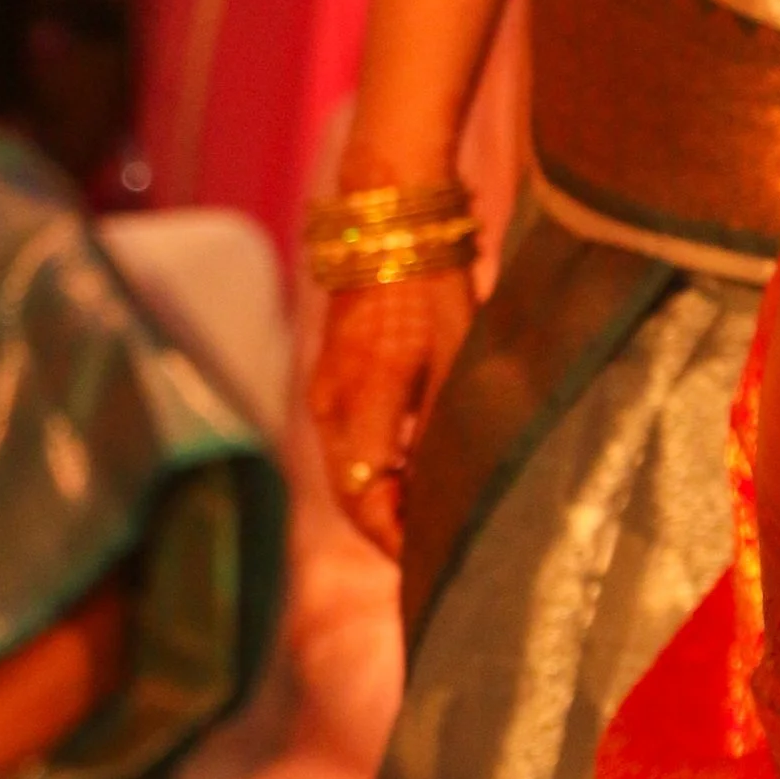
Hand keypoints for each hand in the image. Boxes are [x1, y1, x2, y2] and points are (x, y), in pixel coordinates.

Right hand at [307, 267, 475, 557]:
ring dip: (384, 502)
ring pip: (349, 471)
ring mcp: (325, 392)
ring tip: (430, 524)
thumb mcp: (454, 357)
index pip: (369, 505)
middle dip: (391, 533)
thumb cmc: (433, 280)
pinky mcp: (331, 377)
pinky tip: (414, 475)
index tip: (435, 565)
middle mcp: (330, 407)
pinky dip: (377, 469)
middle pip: (353, 496)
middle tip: (437, 560)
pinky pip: (348, 442)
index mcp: (359, 406)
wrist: (387, 213)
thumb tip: (449, 492)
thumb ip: (443, 428)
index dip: (400, 543)